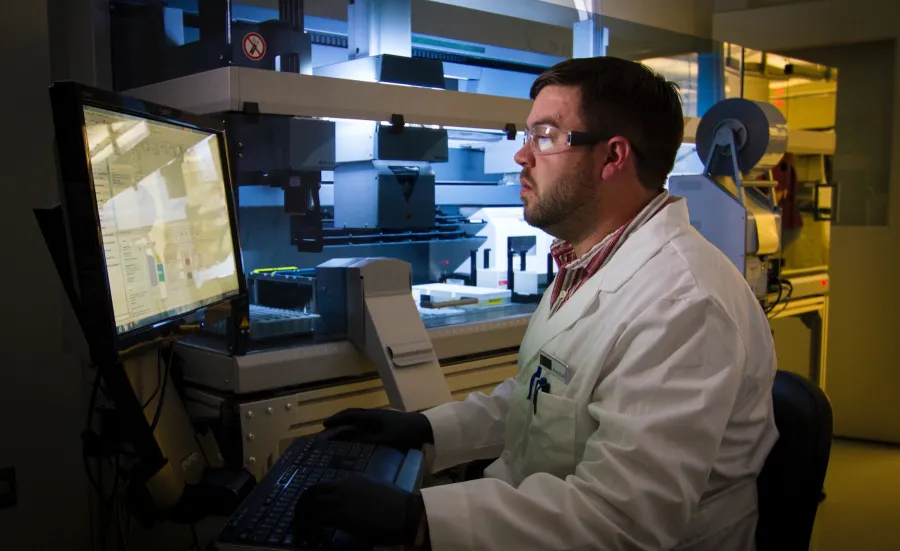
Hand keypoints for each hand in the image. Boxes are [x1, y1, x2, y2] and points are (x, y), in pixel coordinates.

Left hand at [293, 473, 425, 546]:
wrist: (408, 513)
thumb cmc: (398, 508)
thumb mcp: (376, 496)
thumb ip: (360, 498)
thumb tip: (352, 512)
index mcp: (353, 479)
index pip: (325, 487)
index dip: (316, 502)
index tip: (312, 516)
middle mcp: (344, 485)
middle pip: (312, 492)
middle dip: (302, 508)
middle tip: (299, 524)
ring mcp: (341, 498)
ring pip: (310, 505)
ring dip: (303, 521)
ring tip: (303, 536)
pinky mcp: (341, 514)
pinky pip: (317, 521)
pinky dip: (313, 532)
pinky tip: (318, 542)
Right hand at [321, 408, 433, 450]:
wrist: (423, 428)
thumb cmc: (403, 434)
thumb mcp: (382, 439)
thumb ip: (363, 438)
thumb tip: (344, 437)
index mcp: (371, 416)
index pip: (349, 415)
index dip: (336, 419)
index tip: (324, 425)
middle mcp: (374, 413)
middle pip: (353, 414)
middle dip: (339, 419)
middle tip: (328, 426)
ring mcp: (380, 416)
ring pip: (359, 416)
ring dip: (347, 421)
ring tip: (339, 428)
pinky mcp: (386, 420)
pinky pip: (366, 419)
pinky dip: (356, 423)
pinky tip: (357, 431)